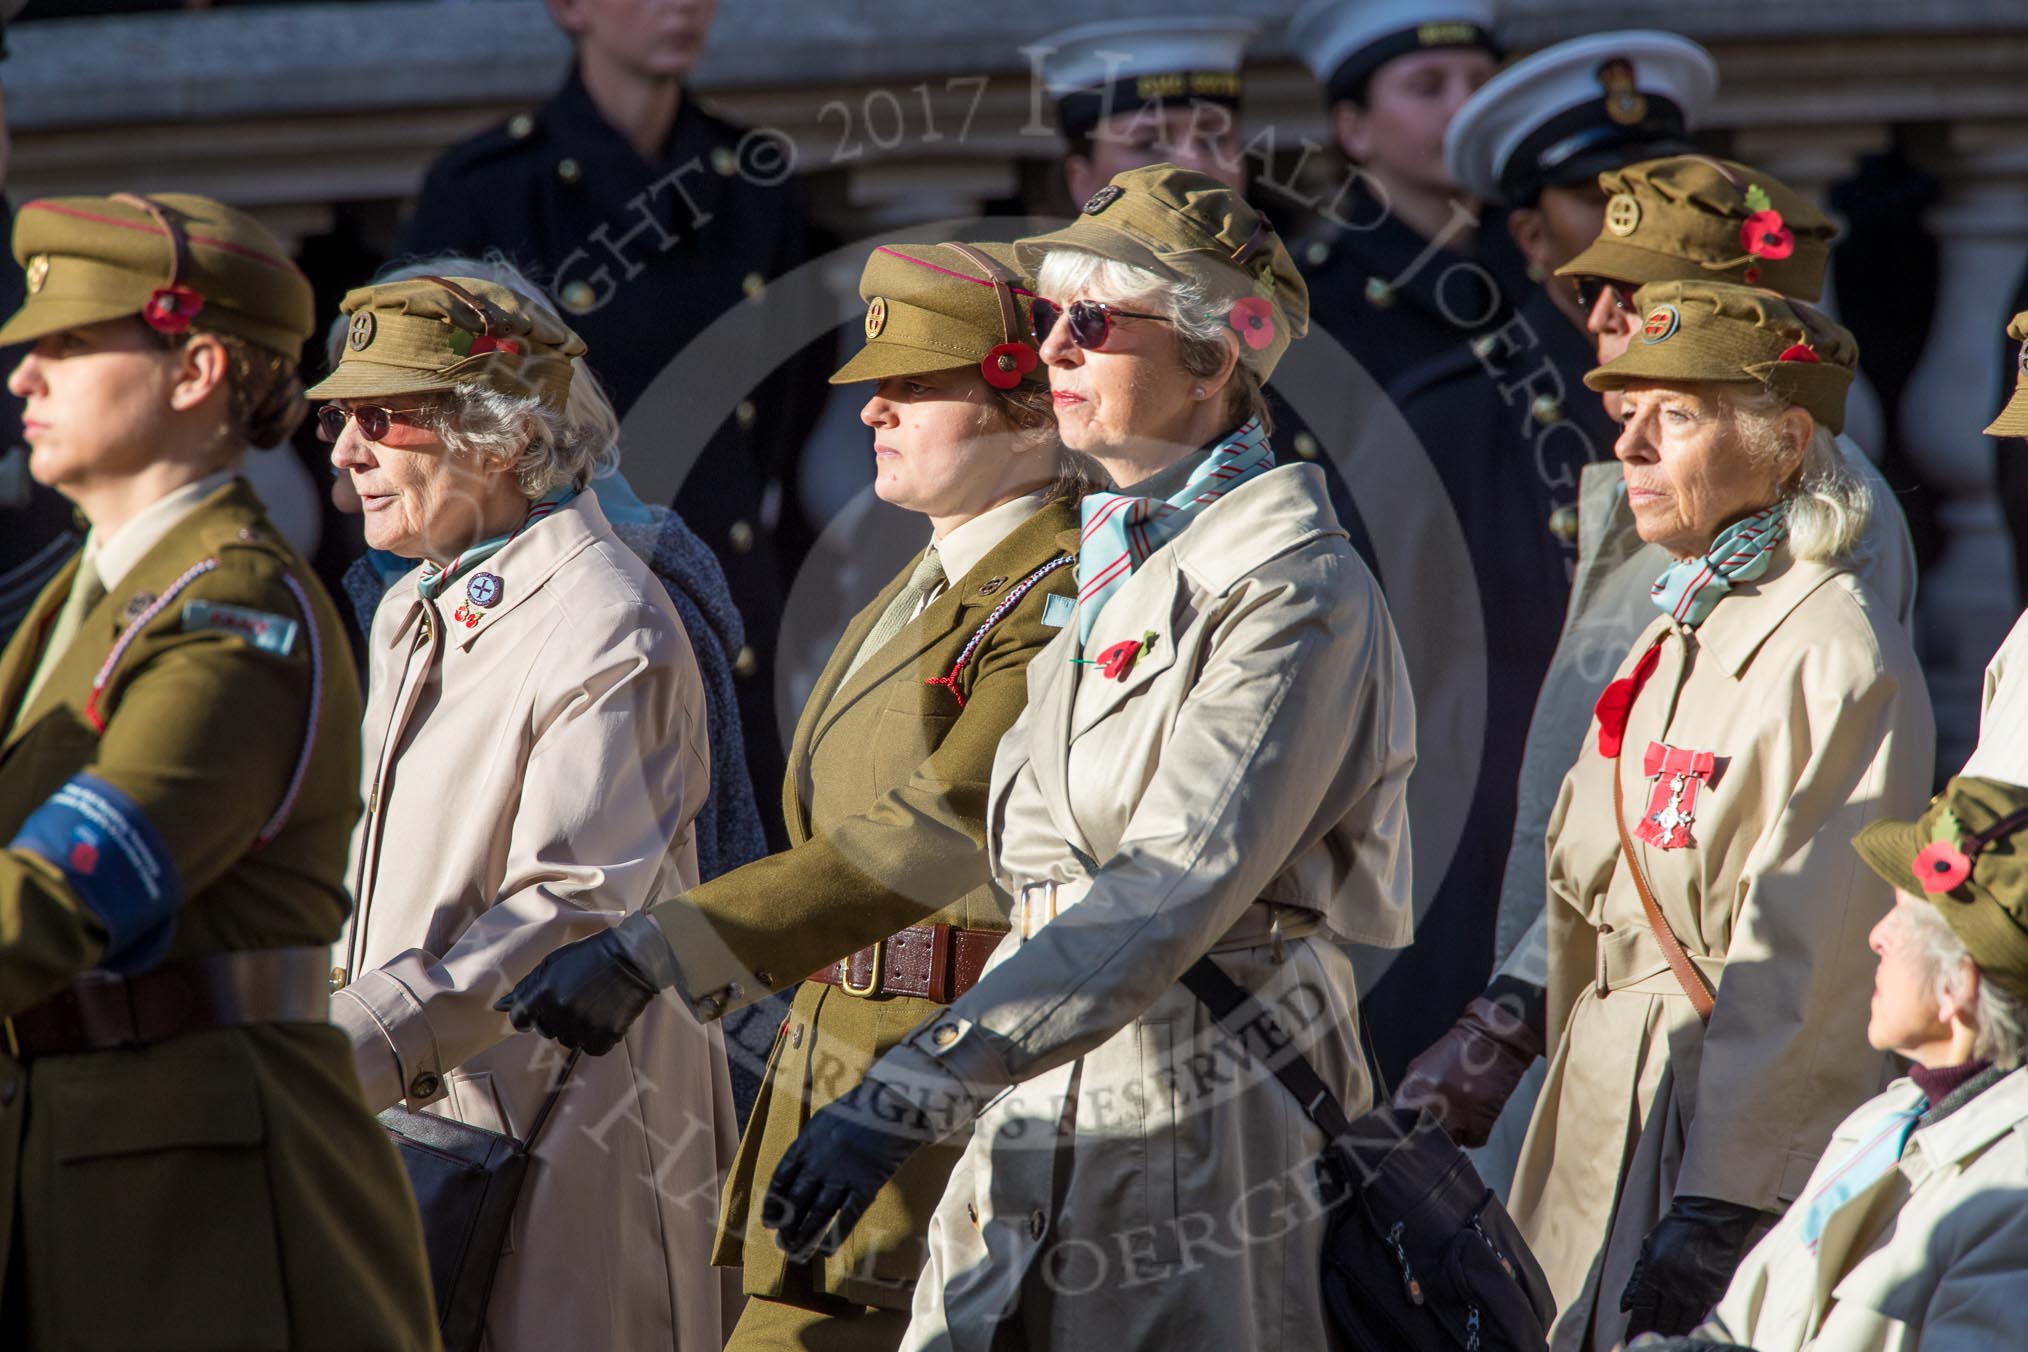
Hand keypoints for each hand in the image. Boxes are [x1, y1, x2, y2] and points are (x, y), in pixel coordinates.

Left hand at [495, 923, 660, 1054]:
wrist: (633, 958)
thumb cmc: (590, 956)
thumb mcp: (553, 964)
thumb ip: (526, 987)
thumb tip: (500, 1006)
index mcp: (543, 992)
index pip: (520, 1019)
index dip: (527, 1017)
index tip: (536, 1013)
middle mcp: (560, 1012)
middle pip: (545, 1030)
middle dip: (554, 1018)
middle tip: (574, 999)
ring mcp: (583, 1025)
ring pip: (567, 1040)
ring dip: (575, 1028)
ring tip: (591, 1005)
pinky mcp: (604, 1036)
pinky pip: (590, 1048)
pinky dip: (595, 1037)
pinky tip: (603, 1016)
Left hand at [764, 1076, 937, 1261]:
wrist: (896, 1103)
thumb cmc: (864, 1106)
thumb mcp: (829, 1118)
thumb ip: (814, 1144)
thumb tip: (801, 1174)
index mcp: (808, 1141)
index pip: (782, 1178)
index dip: (773, 1202)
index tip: (767, 1222)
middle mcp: (820, 1161)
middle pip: (797, 1200)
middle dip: (787, 1226)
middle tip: (781, 1245)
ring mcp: (843, 1174)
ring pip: (818, 1214)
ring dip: (805, 1236)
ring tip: (796, 1254)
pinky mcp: (867, 1185)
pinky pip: (847, 1217)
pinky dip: (835, 1236)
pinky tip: (825, 1251)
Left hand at [1391, 977, 1544, 1147]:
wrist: (1491, 1041)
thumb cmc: (1456, 1052)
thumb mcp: (1422, 1067)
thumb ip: (1412, 1092)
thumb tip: (1406, 1114)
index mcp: (1414, 1091)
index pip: (1400, 1123)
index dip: (1405, 1128)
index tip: (1411, 1129)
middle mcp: (1432, 1107)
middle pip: (1425, 1137)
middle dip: (1430, 1134)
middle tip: (1438, 1126)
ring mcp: (1458, 1117)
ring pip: (1450, 1142)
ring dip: (1454, 1136)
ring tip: (1459, 1122)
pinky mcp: (1482, 1122)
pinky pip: (1473, 1142)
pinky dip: (1474, 1135)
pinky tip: (1475, 1122)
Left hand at [1620, 1195, 1769, 1338]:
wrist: (1708, 1218)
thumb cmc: (1674, 1232)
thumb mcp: (1647, 1250)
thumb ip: (1635, 1280)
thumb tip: (1623, 1308)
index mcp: (1653, 1275)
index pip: (1642, 1312)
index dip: (1635, 1330)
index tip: (1630, 1341)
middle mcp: (1673, 1287)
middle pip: (1661, 1323)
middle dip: (1653, 1335)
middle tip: (1650, 1343)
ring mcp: (1695, 1291)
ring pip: (1682, 1325)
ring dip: (1673, 1334)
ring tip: (1667, 1341)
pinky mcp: (1714, 1293)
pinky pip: (1702, 1318)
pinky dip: (1693, 1327)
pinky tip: (1687, 1332)